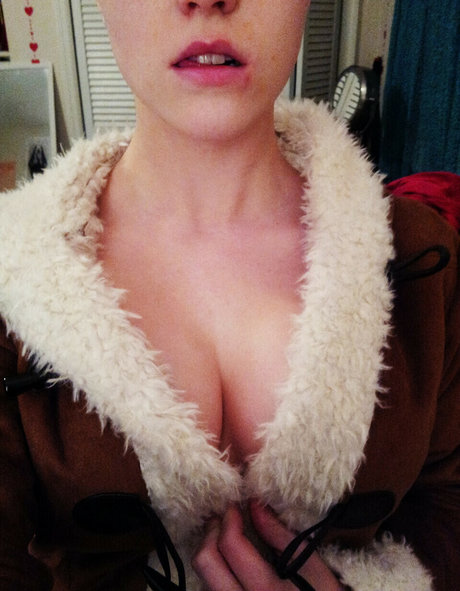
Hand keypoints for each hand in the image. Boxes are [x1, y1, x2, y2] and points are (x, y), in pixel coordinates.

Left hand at [192, 501, 344, 590]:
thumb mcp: (313, 568)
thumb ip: (280, 536)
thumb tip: (255, 505)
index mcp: (265, 590)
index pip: (231, 545)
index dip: (229, 517)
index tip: (235, 504)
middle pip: (206, 562)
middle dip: (211, 533)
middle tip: (224, 518)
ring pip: (204, 577)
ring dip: (212, 552)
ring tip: (226, 537)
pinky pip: (211, 589)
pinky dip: (216, 571)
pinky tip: (229, 563)